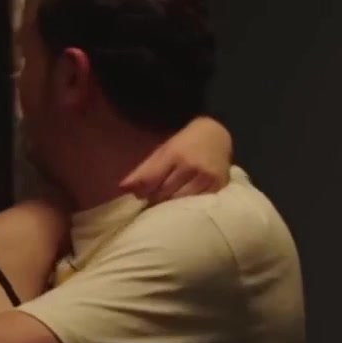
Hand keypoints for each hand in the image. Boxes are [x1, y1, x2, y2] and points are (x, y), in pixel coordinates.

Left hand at [118, 116, 233, 203]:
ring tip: (168, 202)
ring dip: (170, 205)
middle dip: (155, 199)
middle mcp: (191, 166)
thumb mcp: (162, 151)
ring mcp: (207, 177)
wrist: (217, 135)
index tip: (139, 195)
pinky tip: (184, 204)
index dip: (142, 191)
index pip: (151, 180)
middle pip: (164, 194)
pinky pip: (197, 205)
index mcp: (174, 154)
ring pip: (180, 202)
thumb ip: (143, 171)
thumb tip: (123, 189)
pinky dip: (187, 207)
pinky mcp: (219, 187)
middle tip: (153, 199)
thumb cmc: (184, 144)